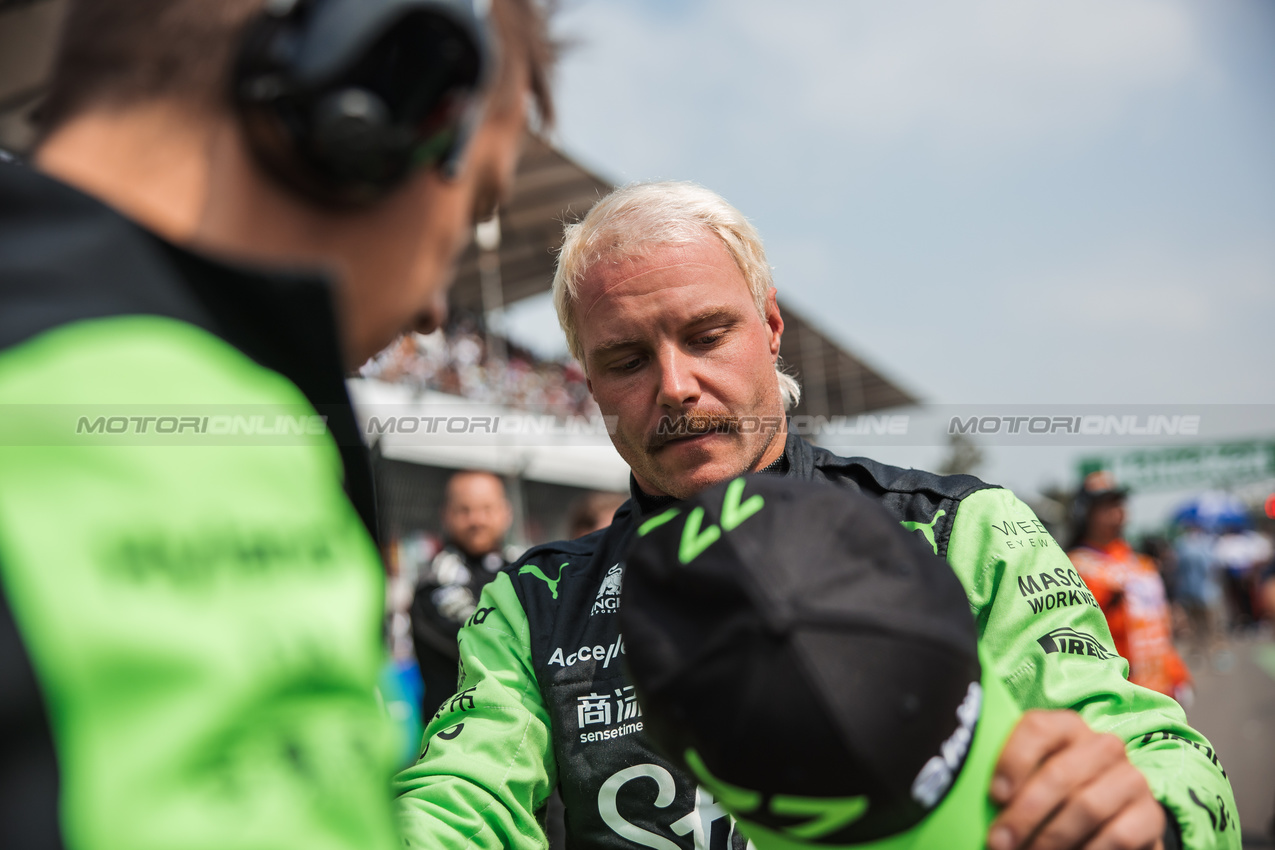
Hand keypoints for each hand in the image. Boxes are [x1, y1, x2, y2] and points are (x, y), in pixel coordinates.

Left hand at [988, 710, 1164, 849]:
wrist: (1115, 818)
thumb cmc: (1056, 795)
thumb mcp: (1034, 778)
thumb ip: (1010, 781)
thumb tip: (975, 798)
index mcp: (1067, 726)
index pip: (1038, 727)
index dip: (1013, 760)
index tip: (995, 796)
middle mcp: (1103, 746)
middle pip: (1059, 774)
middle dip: (1024, 814)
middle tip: (999, 842)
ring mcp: (1130, 779)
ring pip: (1086, 807)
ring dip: (1051, 838)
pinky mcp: (1149, 815)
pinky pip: (1116, 837)